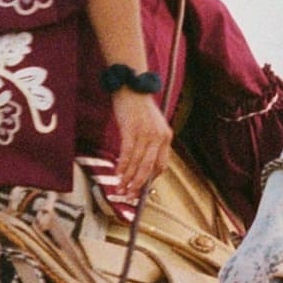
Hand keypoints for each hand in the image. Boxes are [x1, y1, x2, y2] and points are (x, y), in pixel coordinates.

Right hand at [104, 88, 173, 210]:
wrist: (131, 85)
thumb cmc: (138, 106)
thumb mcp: (150, 125)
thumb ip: (149, 142)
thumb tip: (140, 163)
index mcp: (166, 137)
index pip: (161, 165)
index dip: (150, 179)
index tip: (141, 189)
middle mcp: (159, 137)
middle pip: (149, 168)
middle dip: (138, 185)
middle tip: (130, 196)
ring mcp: (146, 133)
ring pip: (137, 163)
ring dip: (128, 178)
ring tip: (121, 188)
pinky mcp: (132, 130)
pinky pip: (127, 154)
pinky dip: (122, 166)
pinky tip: (117, 174)